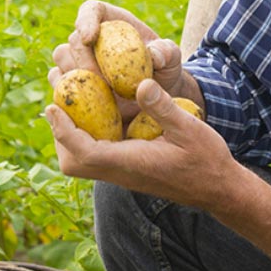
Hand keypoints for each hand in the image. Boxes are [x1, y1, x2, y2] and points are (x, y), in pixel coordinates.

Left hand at [45, 78, 239, 209]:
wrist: (217, 188)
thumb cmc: (207, 159)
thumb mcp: (190, 127)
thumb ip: (163, 107)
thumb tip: (140, 83)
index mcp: (132, 163)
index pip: (85, 153)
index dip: (64, 131)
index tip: (52, 107)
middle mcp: (122, 172)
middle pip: (74, 164)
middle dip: (60, 136)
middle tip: (59, 104)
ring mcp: (124, 173)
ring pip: (83, 163)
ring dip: (71, 137)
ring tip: (73, 106)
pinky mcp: (129, 170)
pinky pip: (97, 157)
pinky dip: (88, 137)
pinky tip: (99, 114)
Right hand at [48, 0, 185, 119]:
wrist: (156, 93)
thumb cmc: (164, 68)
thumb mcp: (172, 58)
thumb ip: (167, 52)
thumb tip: (155, 55)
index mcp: (111, 21)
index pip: (91, 10)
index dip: (85, 20)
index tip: (89, 38)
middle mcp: (90, 39)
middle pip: (73, 40)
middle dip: (83, 59)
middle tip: (102, 81)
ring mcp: (79, 60)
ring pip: (62, 60)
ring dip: (76, 77)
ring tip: (101, 94)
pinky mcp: (74, 82)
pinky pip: (60, 84)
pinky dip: (70, 93)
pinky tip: (89, 105)